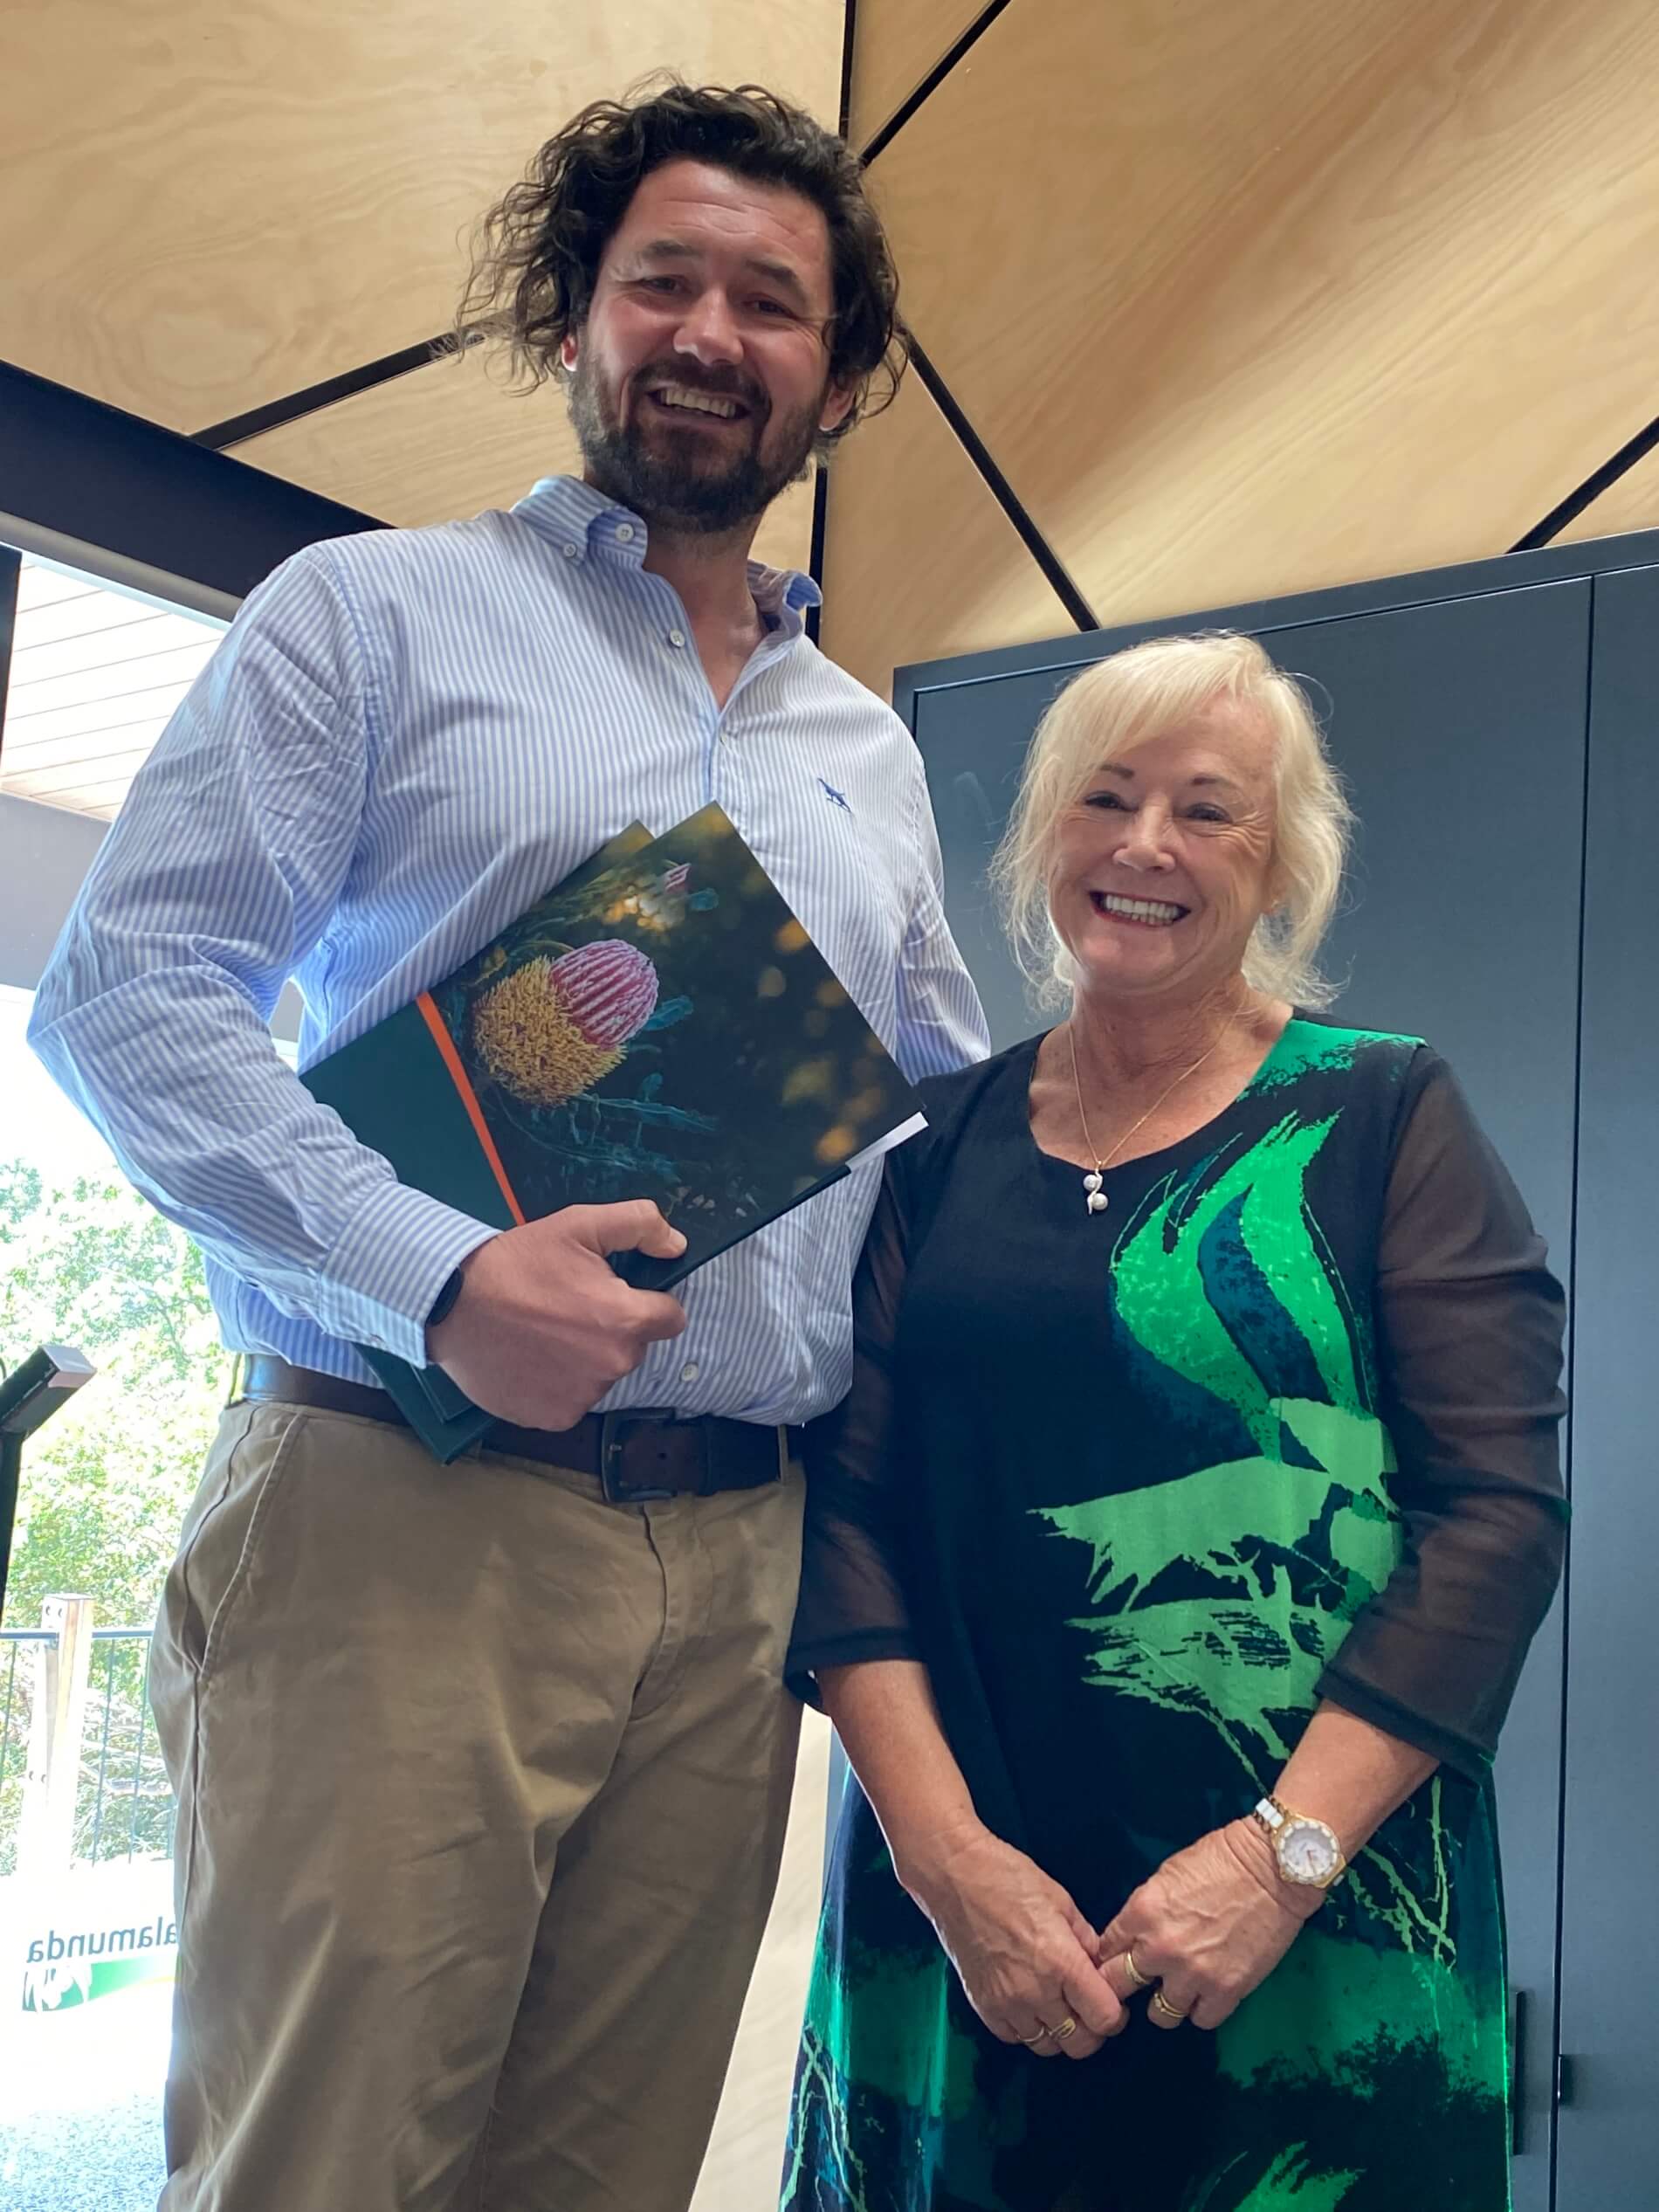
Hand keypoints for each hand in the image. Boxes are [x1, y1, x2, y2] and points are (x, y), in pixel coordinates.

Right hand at [427, 1202, 688, 1428]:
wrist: (451, 1304)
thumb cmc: (516, 1263)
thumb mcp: (578, 1225)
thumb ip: (639, 1226)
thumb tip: (676, 1245)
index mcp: (625, 1321)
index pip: (671, 1318)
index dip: (649, 1301)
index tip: (617, 1293)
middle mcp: (612, 1366)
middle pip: (633, 1347)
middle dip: (611, 1328)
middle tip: (567, 1306)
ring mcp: (582, 1397)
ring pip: (601, 1374)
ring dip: (583, 1357)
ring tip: (542, 1331)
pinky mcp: (553, 1417)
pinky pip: (571, 1399)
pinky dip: (556, 1383)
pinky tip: (529, 1357)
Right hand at [903, 1823, 1125, 2058]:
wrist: (954, 1877)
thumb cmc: (1010, 1878)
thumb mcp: (1061, 1901)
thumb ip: (1085, 1940)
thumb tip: (1099, 1967)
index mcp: (1062, 1963)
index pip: (1105, 2017)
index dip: (1116, 2015)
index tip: (1113, 2003)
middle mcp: (1036, 1992)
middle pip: (1080, 2043)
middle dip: (1092, 2030)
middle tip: (1089, 2009)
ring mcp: (1006, 2004)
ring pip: (1047, 2046)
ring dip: (1059, 2032)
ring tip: (1058, 2006)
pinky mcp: (982, 2006)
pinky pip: (1015, 2038)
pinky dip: (1027, 2029)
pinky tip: (1029, 2005)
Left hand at [1096, 1820, 1321, 2031]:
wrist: (1272, 1869)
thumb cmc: (1219, 1860)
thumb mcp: (1166, 1876)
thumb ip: (1144, 1912)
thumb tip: (1133, 1938)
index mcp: (1142, 1913)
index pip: (1104, 1949)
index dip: (1110, 1955)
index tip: (1119, 1959)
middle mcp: (1160, 1948)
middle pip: (1118, 1987)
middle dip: (1123, 1986)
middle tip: (1137, 1983)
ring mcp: (1193, 1974)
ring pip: (1160, 2014)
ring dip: (1167, 2000)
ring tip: (1179, 1987)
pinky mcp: (1226, 1991)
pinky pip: (1200, 2020)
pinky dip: (1202, 2008)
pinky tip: (1208, 1991)